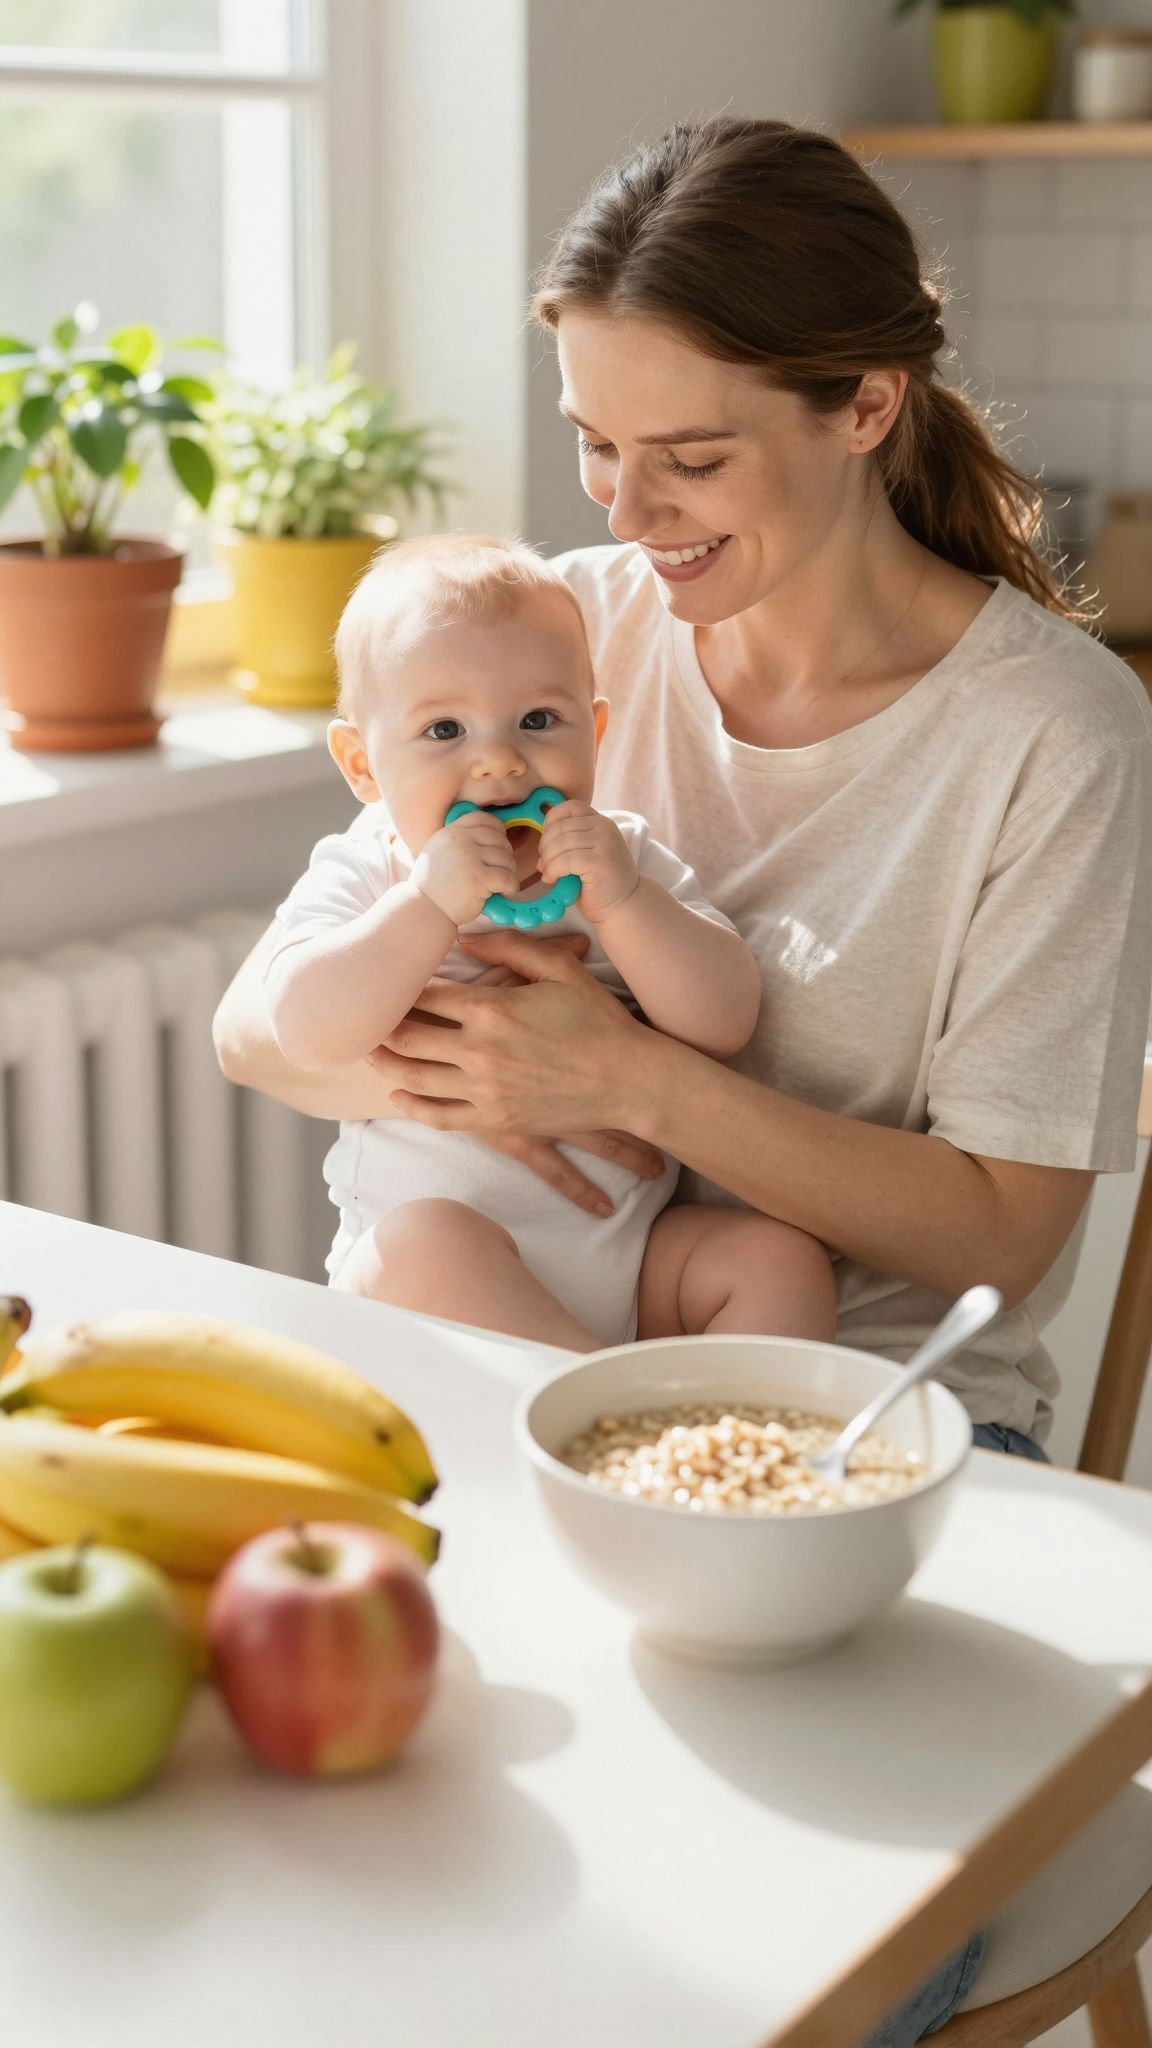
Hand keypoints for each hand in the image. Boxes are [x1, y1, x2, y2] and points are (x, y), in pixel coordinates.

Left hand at [380, 928, 657, 1138]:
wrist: (629, 1080)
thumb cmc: (598, 1020)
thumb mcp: (560, 969)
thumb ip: (510, 946)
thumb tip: (465, 936)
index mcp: (492, 1010)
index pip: (427, 995)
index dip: (402, 988)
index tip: (389, 984)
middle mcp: (480, 1052)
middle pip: (408, 1037)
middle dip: (382, 1026)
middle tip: (364, 1019)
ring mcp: (485, 1091)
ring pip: (415, 1079)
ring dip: (386, 1065)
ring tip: (369, 1054)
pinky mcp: (495, 1121)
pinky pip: (440, 1117)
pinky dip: (413, 1106)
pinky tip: (399, 1096)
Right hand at [412, 810, 517, 926]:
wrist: (424, 910)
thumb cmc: (433, 888)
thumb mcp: (438, 853)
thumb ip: (458, 842)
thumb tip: (490, 838)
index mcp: (450, 832)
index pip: (482, 819)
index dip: (498, 831)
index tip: (500, 846)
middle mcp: (459, 839)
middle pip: (499, 840)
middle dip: (506, 858)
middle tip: (501, 874)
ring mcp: (469, 857)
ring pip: (507, 859)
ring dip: (510, 874)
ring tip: (501, 887)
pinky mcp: (479, 877)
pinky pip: (508, 877)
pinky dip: (511, 887)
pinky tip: (505, 894)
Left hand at [538, 800, 639, 922]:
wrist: (623, 906)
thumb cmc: (599, 882)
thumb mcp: (585, 852)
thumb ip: (569, 840)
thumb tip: (540, 838)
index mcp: (601, 821)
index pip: (569, 807)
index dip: (551, 822)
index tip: (547, 843)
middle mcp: (605, 827)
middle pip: (561, 827)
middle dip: (545, 846)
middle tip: (543, 864)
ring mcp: (605, 843)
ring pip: (561, 843)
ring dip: (547, 860)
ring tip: (547, 873)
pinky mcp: (600, 861)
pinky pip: (565, 860)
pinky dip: (552, 870)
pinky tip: (552, 880)